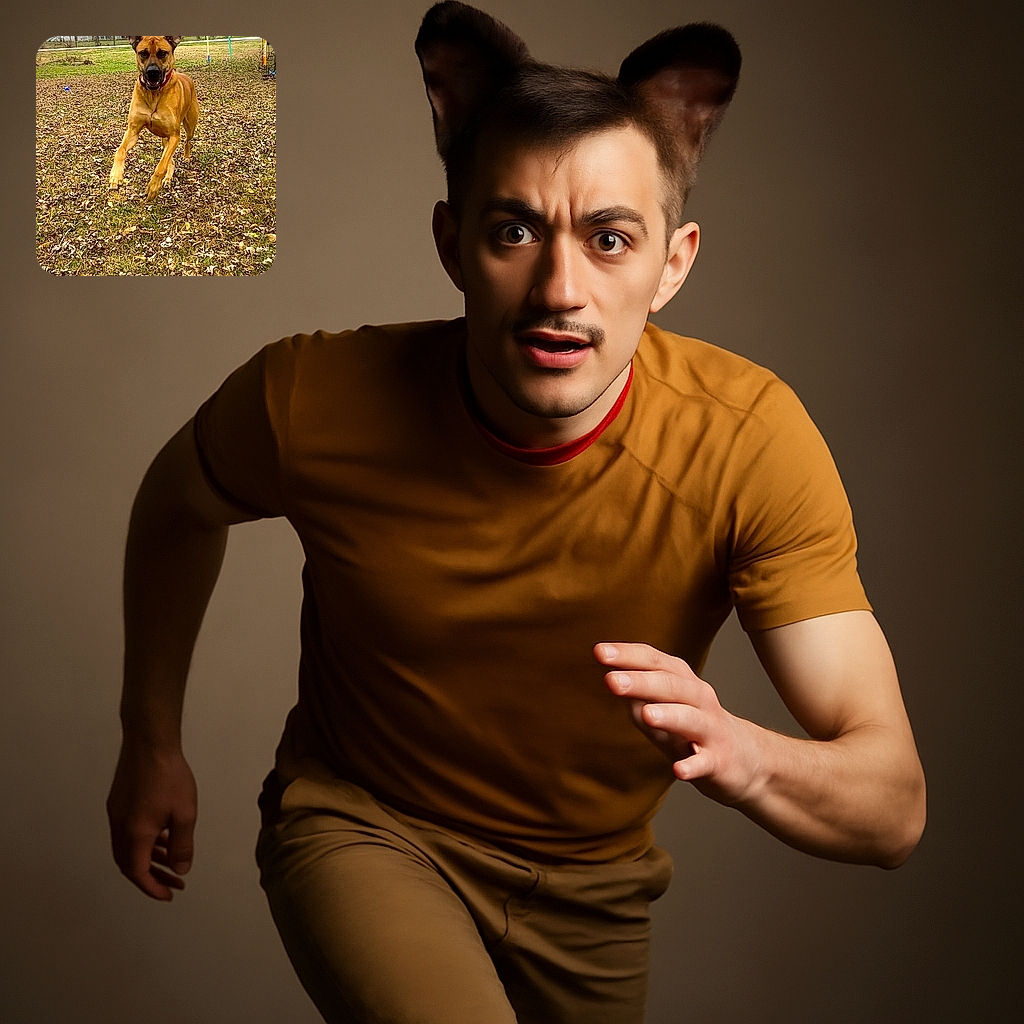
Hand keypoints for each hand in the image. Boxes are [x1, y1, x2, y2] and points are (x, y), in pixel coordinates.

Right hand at [107, 742, 196, 900]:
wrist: (149, 743)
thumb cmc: (170, 777)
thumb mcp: (185, 813)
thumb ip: (182, 845)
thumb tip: (179, 870)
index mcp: (135, 835)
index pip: (138, 873)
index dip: (152, 888)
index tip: (169, 895)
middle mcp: (120, 827)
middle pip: (130, 864)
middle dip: (151, 877)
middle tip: (173, 883)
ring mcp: (116, 814)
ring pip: (128, 848)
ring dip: (148, 859)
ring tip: (171, 863)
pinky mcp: (118, 802)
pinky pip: (128, 833)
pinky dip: (144, 842)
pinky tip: (162, 837)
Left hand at [595, 642, 763, 806]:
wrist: (747, 762)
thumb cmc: (694, 732)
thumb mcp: (665, 712)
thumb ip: (639, 699)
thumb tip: (615, 683)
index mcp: (683, 683)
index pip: (655, 662)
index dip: (628, 655)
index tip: (599, 651)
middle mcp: (700, 701)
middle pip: (672, 686)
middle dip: (641, 682)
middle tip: (612, 680)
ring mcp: (711, 731)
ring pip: (691, 719)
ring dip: (669, 716)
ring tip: (647, 714)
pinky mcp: (719, 762)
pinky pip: (705, 762)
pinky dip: (693, 765)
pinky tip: (679, 770)